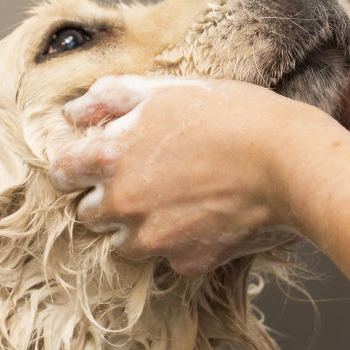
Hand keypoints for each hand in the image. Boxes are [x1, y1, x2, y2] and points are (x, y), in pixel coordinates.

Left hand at [48, 75, 310, 276]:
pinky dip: (181, 242)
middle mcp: (122, 203)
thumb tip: (73, 112)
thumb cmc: (230, 114)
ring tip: (176, 199)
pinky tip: (206, 216)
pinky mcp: (187, 262)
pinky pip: (169, 258)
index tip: (96, 161)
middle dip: (108, 197)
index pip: (61, 173)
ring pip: (123, 243)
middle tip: (146, 177)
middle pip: (88, 213)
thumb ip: (109, 97)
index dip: (77, 165)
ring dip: (139, 226)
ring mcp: (153, 238)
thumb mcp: (165, 88)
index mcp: (109, 157)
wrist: (288, 160)